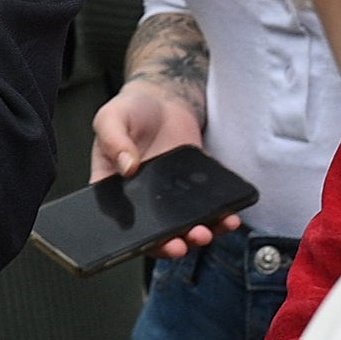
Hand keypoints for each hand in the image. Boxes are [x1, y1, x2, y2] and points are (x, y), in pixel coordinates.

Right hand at [89, 77, 234, 260]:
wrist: (163, 97)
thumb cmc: (131, 109)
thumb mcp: (111, 118)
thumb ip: (114, 141)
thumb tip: (126, 167)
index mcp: (116, 189)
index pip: (123, 225)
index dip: (138, 240)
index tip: (154, 242)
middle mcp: (142, 199)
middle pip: (157, 232)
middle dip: (173, 242)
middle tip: (185, 242)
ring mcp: (171, 196)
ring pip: (185, 225)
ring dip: (199, 233)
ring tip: (210, 230)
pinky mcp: (195, 187)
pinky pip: (207, 207)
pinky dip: (219, 216)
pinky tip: (229, 216)